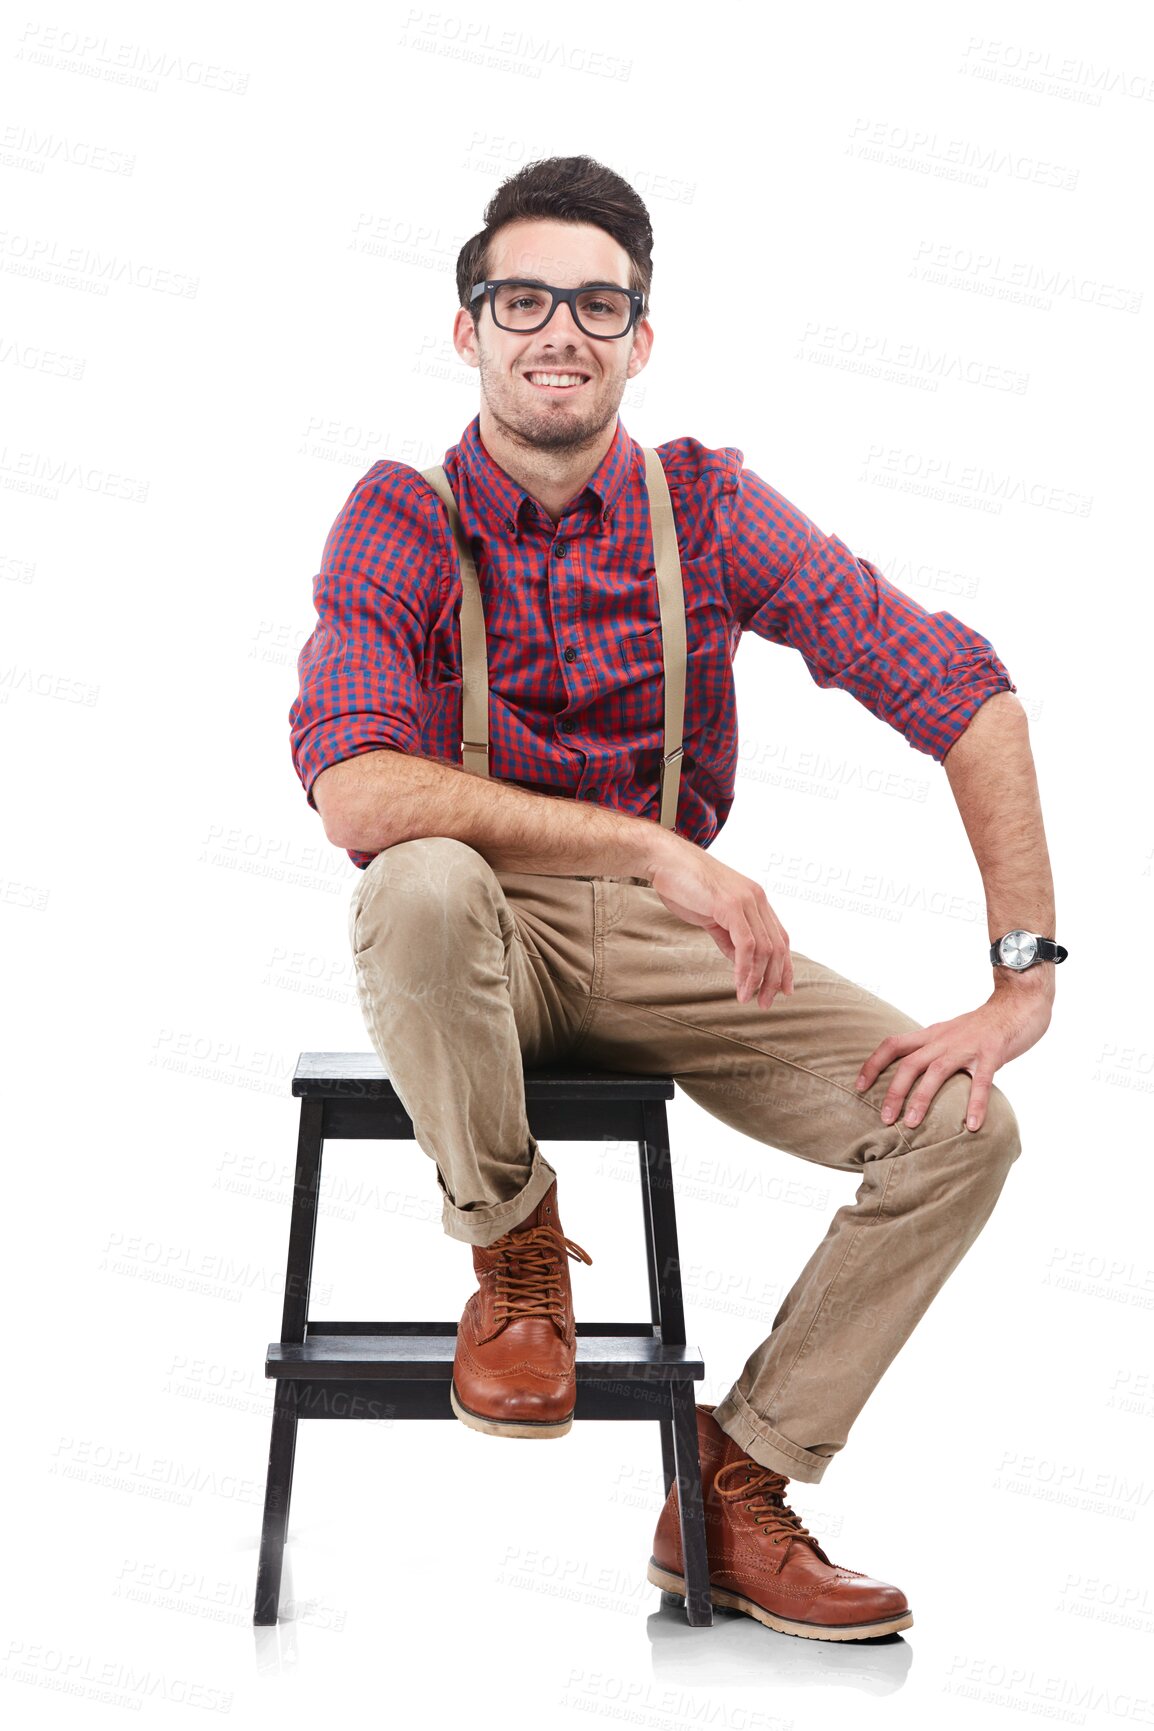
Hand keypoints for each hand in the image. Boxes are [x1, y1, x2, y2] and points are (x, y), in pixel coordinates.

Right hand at [647, 839, 792, 1008]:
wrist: (665, 860)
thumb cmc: (684, 884)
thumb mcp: (712, 914)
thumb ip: (728, 936)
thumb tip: (740, 961)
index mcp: (755, 899)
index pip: (780, 937)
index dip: (784, 965)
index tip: (782, 990)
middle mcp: (757, 899)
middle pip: (778, 946)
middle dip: (774, 979)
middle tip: (765, 1002)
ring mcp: (746, 901)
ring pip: (764, 949)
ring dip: (758, 979)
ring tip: (749, 998)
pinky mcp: (731, 906)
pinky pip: (747, 945)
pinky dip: (745, 969)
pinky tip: (739, 984)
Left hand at [853, 979, 1052, 1131]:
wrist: (1018, 1003)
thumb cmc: (983, 1026)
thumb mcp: (950, 1034)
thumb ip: (933, 1052)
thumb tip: (914, 1078)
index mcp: (931, 1035)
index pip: (892, 1045)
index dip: (873, 1064)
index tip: (859, 1087)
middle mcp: (943, 1040)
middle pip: (909, 1064)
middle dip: (893, 1092)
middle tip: (884, 1119)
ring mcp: (967, 1046)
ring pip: (936, 1072)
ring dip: (921, 1099)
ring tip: (912, 1125)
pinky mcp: (992, 1053)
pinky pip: (981, 1081)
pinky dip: (976, 1104)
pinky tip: (973, 1125)